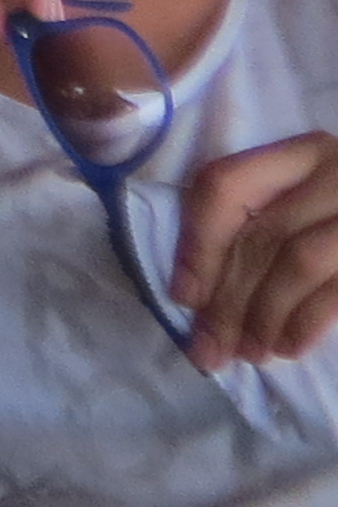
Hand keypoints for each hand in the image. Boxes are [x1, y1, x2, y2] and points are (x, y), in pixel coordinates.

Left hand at [174, 134, 337, 366]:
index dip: (196, 243)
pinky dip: (305, 321)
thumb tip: (197, 293)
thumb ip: (267, 231)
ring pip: (294, 259)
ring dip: (261, 315)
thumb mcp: (313, 207)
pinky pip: (336, 287)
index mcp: (306, 152)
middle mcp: (337, 169)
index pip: (224, 183)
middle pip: (257, 232)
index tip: (184, 296)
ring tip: (249, 354)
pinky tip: (288, 348)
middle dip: (225, 299)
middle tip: (208, 350)